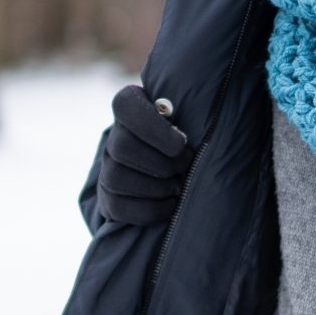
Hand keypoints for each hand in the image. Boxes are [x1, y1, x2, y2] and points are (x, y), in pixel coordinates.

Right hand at [96, 85, 191, 225]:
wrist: (180, 167)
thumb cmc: (193, 134)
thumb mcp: (193, 115)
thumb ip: (194, 111)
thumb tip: (207, 114)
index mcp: (132, 105)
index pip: (126, 105)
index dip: (153, 127)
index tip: (181, 143)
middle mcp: (114, 135)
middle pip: (121, 146)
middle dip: (160, 162)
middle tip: (185, 166)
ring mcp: (108, 166)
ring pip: (115, 177)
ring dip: (154, 187)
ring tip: (178, 187)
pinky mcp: (109, 197)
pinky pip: (118, 206)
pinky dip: (148, 209)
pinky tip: (170, 204)